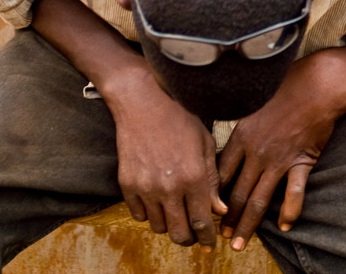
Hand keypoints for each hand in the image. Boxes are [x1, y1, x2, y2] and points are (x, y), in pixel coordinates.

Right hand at [107, 68, 226, 248]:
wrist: (144, 101)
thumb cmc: (180, 117)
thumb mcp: (205, 143)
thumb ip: (212, 180)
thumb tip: (218, 211)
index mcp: (193, 176)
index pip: (202, 222)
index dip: (207, 238)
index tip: (209, 243)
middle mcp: (169, 187)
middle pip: (179, 234)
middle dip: (189, 238)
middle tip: (193, 232)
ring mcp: (146, 187)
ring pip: (158, 227)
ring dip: (169, 224)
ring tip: (174, 211)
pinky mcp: (127, 184)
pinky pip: (138, 215)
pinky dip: (148, 213)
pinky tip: (156, 200)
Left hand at [217, 53, 342, 249]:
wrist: (319, 84)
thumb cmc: (286, 85)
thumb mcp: (253, 98)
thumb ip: (238, 117)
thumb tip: (223, 124)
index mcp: (242, 135)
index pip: (222, 174)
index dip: (214, 194)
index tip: (208, 209)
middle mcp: (258, 151)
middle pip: (238, 193)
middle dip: (228, 218)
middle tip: (221, 236)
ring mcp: (280, 159)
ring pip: (260, 200)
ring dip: (249, 224)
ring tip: (240, 242)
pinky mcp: (302, 162)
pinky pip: (294, 194)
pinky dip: (289, 212)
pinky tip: (285, 226)